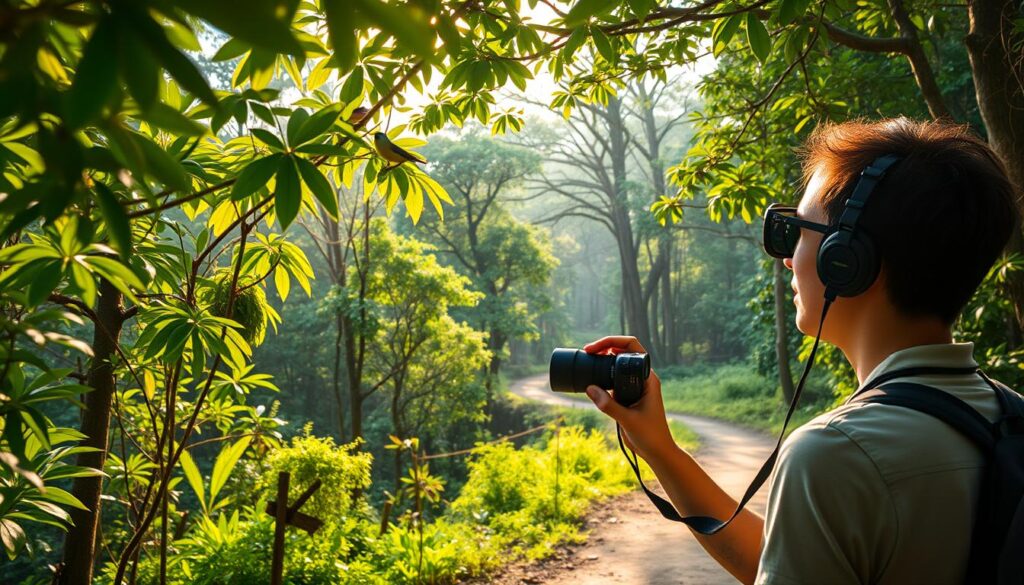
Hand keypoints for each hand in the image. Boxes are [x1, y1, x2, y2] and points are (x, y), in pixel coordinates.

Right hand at [582, 336, 674, 460]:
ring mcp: (634, 386)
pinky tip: (589, 379)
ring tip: (586, 360)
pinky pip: (612, 380)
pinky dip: (600, 376)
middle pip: (623, 352)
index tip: (595, 349)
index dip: (612, 343)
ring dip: (602, 361)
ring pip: (616, 366)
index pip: (632, 348)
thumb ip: (609, 405)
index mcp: (648, 378)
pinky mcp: (626, 396)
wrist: (657, 451)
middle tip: (587, 351)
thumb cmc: (651, 435)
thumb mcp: (628, 420)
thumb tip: (589, 388)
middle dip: (604, 347)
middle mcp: (642, 378)